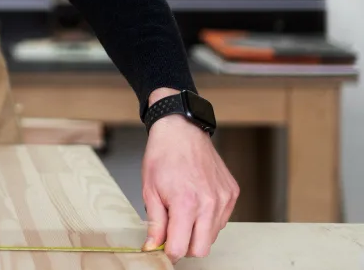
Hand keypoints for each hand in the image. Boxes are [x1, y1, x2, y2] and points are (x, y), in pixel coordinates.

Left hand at [141, 89, 238, 263]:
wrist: (181, 130)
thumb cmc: (162, 155)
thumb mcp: (149, 190)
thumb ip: (155, 223)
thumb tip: (153, 246)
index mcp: (186, 204)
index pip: (181, 248)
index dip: (169, 252)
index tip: (162, 248)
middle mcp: (209, 203)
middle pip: (201, 248)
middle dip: (185, 246)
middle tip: (172, 232)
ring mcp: (224, 199)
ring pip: (212, 235)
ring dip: (197, 232)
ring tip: (183, 210)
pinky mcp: (232, 193)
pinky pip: (222, 219)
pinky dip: (208, 218)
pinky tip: (196, 202)